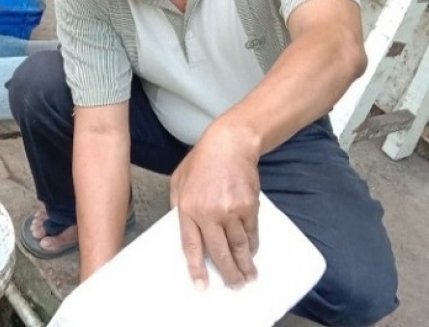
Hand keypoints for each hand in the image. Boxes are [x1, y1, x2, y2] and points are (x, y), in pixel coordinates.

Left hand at [169, 125, 260, 289]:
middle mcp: (209, 212)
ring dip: (245, 265)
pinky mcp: (249, 206)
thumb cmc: (201, 162)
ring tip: (248, 277)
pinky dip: (252, 245)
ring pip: (239, 246)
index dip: (196, 268)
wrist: (229, 145)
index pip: (191, 246)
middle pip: (220, 252)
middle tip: (234, 286)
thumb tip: (183, 231)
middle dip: (228, 273)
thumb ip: (178, 207)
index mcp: (187, 208)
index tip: (201, 285)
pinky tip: (252, 252)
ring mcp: (231, 210)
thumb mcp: (178, 183)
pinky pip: (252, 233)